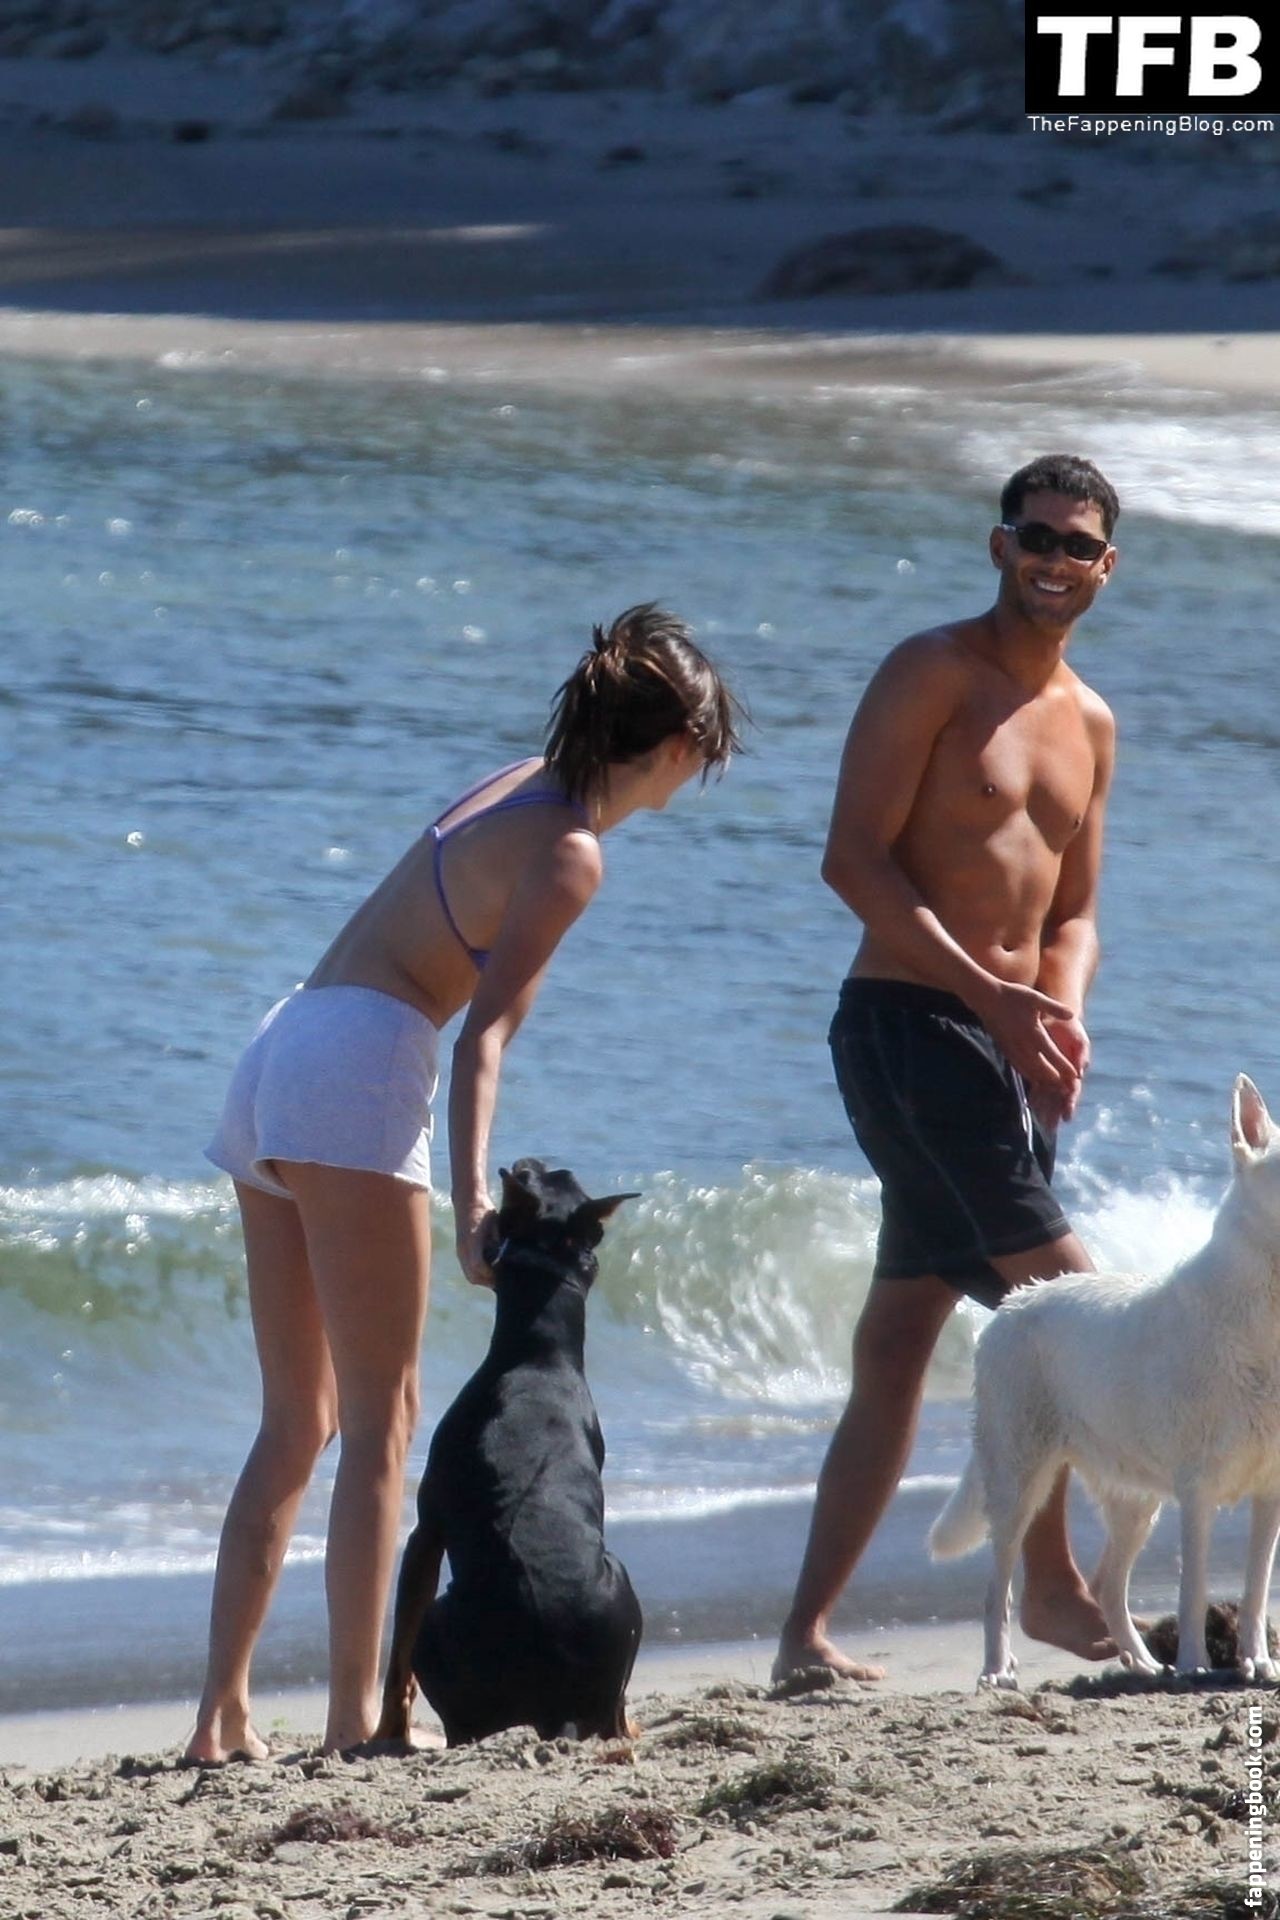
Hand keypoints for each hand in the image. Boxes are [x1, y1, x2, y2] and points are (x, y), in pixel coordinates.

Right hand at [456, 1205, 499, 1287]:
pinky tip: (489, 1271)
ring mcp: (460, 1251)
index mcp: (472, 1242)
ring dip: (482, 1279)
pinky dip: (477, 1273)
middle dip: (488, 1282)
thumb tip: (503, 1256)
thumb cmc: (484, 1211)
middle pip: (473, 1276)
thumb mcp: (495, 1223)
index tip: (504, 1276)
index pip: (479, 1266)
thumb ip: (497, 1240)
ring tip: (496, 1278)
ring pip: (470, 1275)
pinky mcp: (461, 1251)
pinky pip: (467, 1268)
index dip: (491, 1274)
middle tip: (503, 1282)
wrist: (467, 1201)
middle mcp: (464, 1249)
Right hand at [977, 979, 1080, 1098]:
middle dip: (1055, 1079)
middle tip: (1066, 1088)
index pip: (1053, 1055)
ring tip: (1052, 1087)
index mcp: (1034, 1033)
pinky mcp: (1004, 1049)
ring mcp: (1012, 1048)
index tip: (1074, 1076)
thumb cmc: (1012, 996)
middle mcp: (1023, 1045)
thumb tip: (1072, 1015)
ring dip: (1042, 1080)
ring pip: (1029, 1070)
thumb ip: (1054, 1008)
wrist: (986, 998)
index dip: (1064, 1067)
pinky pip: (1018, 1066)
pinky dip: (1027, 1074)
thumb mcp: (1035, 997)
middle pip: (1042, 1068)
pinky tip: (1032, 1077)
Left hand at [1029, 1012, 1090, 1125]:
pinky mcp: (1039, 1069)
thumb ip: (1082, 1055)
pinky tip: (1030, 1106)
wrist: (1055, 1017)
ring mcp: (1051, 1074)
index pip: (1072, 1091)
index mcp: (1075, 1071)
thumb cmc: (1071, 1028)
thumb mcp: (1080, 1040)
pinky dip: (1034, 1096)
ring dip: (1044, 1110)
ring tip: (1040, 1123)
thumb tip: (1081, 1073)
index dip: (1069, 1104)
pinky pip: (1036, 1085)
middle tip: (1050, 1128)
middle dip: (1055, 1113)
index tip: (1067, 1116)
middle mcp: (1063, 1076)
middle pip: (1059, 1098)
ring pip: (1047, 1096)